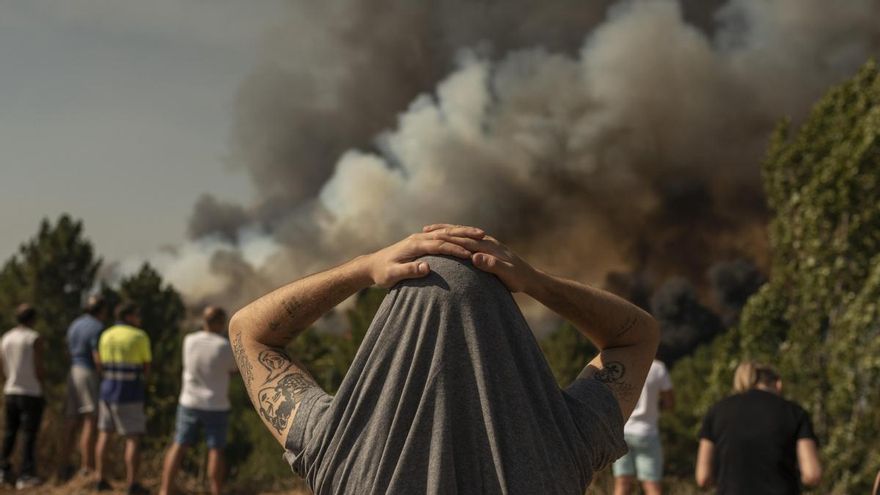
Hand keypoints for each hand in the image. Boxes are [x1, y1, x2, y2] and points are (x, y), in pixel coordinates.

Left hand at [367, 226, 485, 287]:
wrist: (371, 266)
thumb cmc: (382, 273)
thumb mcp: (392, 275)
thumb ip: (409, 271)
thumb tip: (427, 267)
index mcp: (414, 245)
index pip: (439, 245)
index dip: (455, 249)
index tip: (471, 254)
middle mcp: (418, 238)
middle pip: (446, 234)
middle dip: (465, 235)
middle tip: (483, 237)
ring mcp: (419, 238)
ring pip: (445, 232)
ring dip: (462, 232)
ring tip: (481, 234)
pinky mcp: (420, 240)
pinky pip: (441, 234)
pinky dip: (454, 234)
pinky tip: (464, 236)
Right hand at [422, 224, 537, 292]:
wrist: (531, 278)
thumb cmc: (519, 278)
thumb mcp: (507, 274)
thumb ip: (492, 265)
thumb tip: (475, 257)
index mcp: (488, 246)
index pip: (465, 239)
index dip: (447, 237)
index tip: (430, 236)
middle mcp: (486, 241)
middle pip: (461, 233)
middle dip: (443, 230)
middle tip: (423, 230)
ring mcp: (486, 244)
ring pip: (462, 234)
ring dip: (446, 231)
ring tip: (428, 231)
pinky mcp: (486, 249)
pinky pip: (466, 240)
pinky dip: (454, 238)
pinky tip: (446, 241)